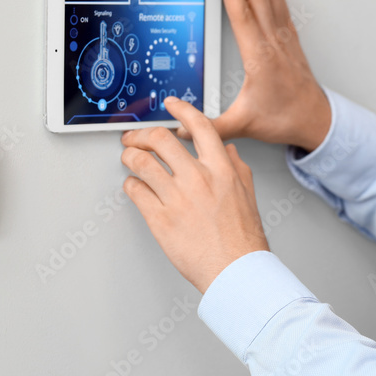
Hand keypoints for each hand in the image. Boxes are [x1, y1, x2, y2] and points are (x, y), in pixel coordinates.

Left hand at [120, 95, 268, 294]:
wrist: (236, 271)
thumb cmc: (243, 239)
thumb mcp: (247, 194)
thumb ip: (236, 167)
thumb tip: (227, 150)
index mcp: (221, 170)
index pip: (199, 126)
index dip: (181, 110)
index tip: (171, 105)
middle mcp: (198, 179)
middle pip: (161, 139)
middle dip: (142, 135)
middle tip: (135, 138)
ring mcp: (177, 199)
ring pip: (141, 163)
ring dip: (130, 157)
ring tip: (128, 159)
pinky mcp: (160, 220)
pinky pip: (136, 191)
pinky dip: (130, 185)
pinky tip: (134, 186)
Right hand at [192, 0, 330, 152]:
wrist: (316, 120)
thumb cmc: (285, 119)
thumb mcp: (243, 125)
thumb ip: (210, 126)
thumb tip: (181, 125)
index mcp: (259, 57)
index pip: (241, 12)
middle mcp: (273, 41)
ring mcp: (284, 37)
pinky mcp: (290, 38)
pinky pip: (280, 2)